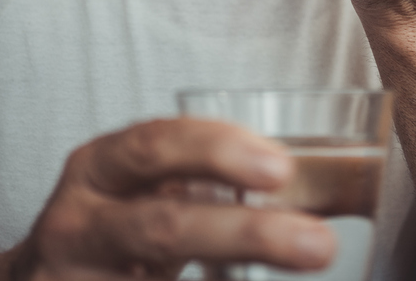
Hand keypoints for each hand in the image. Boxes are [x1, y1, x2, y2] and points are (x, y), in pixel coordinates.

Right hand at [14, 118, 335, 279]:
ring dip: (238, 264)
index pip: (152, 148)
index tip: (279, 167)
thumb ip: (209, 181)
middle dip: (244, 234)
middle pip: (161, 228)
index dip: (215, 151)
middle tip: (317, 242)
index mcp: (96, 171)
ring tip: (309, 258)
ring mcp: (77, 280)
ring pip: (155, 276)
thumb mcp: (141, 189)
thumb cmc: (114, 226)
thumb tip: (338, 186)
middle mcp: (79, 225)